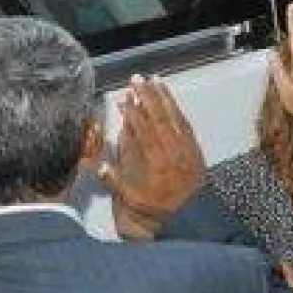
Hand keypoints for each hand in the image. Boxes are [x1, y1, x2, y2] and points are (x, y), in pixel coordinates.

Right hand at [100, 76, 206, 240]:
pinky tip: (170, 99)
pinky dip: (177, 108)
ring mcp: (185, 146)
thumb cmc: (162, 207)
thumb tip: (98, 165)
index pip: (143, 131)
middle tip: (137, 79)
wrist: (194, 212)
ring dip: (163, 97)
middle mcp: (172, 150)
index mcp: (156, 161)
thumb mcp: (134, 200)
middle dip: (147, 96)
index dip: (133, 114)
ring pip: (174, 116)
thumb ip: (115, 182)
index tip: (123, 99)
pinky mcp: (194, 146)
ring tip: (154, 80)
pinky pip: (185, 123)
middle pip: (159, 117)